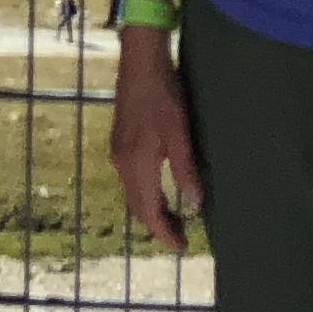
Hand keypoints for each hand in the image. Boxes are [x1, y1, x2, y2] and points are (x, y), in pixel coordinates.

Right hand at [109, 27, 201, 251]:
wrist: (140, 62)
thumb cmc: (164, 96)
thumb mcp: (179, 134)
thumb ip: (185, 170)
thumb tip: (194, 205)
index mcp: (137, 166)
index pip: (149, 212)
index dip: (164, 234)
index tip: (181, 249)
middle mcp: (122, 164)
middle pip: (138, 207)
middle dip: (158, 226)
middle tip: (180, 238)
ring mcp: (118, 152)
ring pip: (133, 193)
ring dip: (152, 209)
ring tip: (174, 218)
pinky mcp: (120, 141)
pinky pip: (131, 179)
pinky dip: (146, 193)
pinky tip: (160, 188)